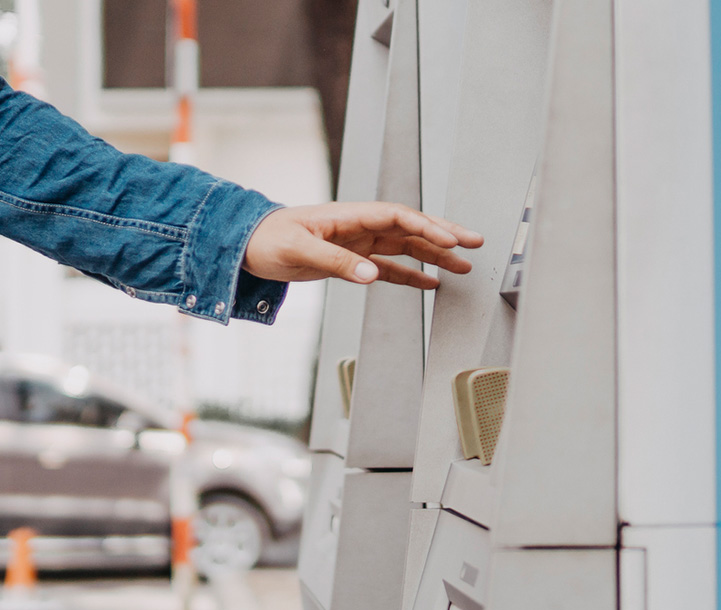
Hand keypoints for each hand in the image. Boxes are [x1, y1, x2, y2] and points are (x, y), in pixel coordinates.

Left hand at [242, 202, 483, 288]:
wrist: (246, 247)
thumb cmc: (268, 240)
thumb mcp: (299, 251)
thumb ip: (337, 263)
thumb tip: (373, 276)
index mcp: (348, 216)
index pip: (397, 215)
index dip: (426, 225)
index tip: (450, 239)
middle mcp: (358, 227)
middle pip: (410, 225)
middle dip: (444, 233)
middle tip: (474, 242)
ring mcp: (358, 243)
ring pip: (406, 246)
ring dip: (435, 255)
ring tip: (464, 266)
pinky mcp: (351, 260)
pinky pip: (389, 266)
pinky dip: (411, 274)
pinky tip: (431, 283)